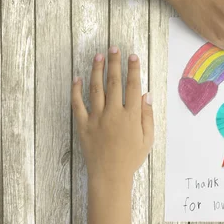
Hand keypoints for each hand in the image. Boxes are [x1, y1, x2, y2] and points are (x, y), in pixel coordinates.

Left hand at [72, 48, 153, 184]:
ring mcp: (97, 118)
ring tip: (98, 56)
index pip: (133, 86)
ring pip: (96, 88)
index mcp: (131, 116)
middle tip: (114, 48)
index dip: (133, 69)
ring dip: (97, 70)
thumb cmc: (131, 159)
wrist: (109, 176)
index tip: (133, 56)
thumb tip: (146, 95)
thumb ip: (147, 116)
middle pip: (114, 82)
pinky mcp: (83, 125)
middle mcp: (114, 113)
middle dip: (115, 63)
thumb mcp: (147, 139)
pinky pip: (78, 104)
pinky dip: (76, 90)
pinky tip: (77, 78)